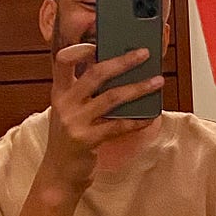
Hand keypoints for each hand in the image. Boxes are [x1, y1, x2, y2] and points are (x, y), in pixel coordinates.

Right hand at [38, 44, 162, 195]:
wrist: (59, 174)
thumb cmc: (70, 138)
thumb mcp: (70, 110)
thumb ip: (86, 92)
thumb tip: (119, 71)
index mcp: (59, 92)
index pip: (63, 61)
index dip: (80, 48)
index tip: (99, 41)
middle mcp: (64, 103)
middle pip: (95, 74)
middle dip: (123, 61)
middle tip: (144, 54)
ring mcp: (74, 122)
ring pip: (111, 98)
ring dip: (138, 88)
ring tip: (157, 82)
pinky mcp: (86, 140)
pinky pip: (118, 126)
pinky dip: (137, 120)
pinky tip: (151, 116)